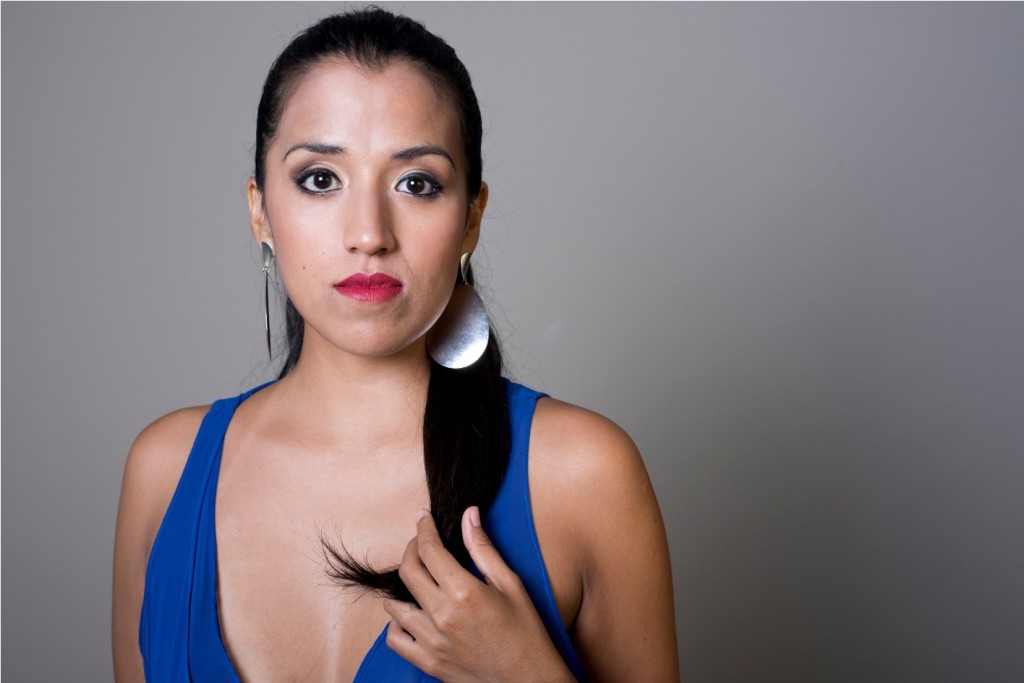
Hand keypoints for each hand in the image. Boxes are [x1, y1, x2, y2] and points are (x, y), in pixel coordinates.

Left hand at [383, 507, 575, 682]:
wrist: (529, 681)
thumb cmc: (526, 632)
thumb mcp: (511, 584)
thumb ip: (484, 548)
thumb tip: (469, 515)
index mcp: (465, 592)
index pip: (429, 550)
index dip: (423, 528)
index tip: (424, 517)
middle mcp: (442, 616)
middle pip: (408, 571)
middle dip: (411, 549)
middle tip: (421, 543)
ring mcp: (432, 642)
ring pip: (394, 605)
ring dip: (403, 586)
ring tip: (418, 579)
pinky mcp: (428, 663)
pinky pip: (395, 639)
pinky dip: (397, 623)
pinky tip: (412, 614)